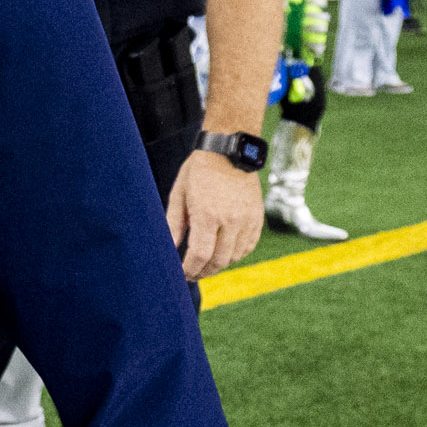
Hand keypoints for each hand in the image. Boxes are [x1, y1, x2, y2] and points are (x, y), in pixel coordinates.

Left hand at [169, 149, 262, 278]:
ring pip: (234, 256)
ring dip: (219, 265)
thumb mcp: (179, 194)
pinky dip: (235, 255)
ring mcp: (247, 220)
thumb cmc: (198, 171)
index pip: (200, 255)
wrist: (228, 152)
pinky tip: (223, 254)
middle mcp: (230, 220)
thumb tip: (169, 248)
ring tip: (205, 265)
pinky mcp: (257, 218)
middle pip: (218, 260)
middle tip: (192, 274)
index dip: (190, 269)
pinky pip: (248, 246)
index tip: (182, 274)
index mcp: (207, 214)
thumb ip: (173, 224)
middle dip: (203, 272)